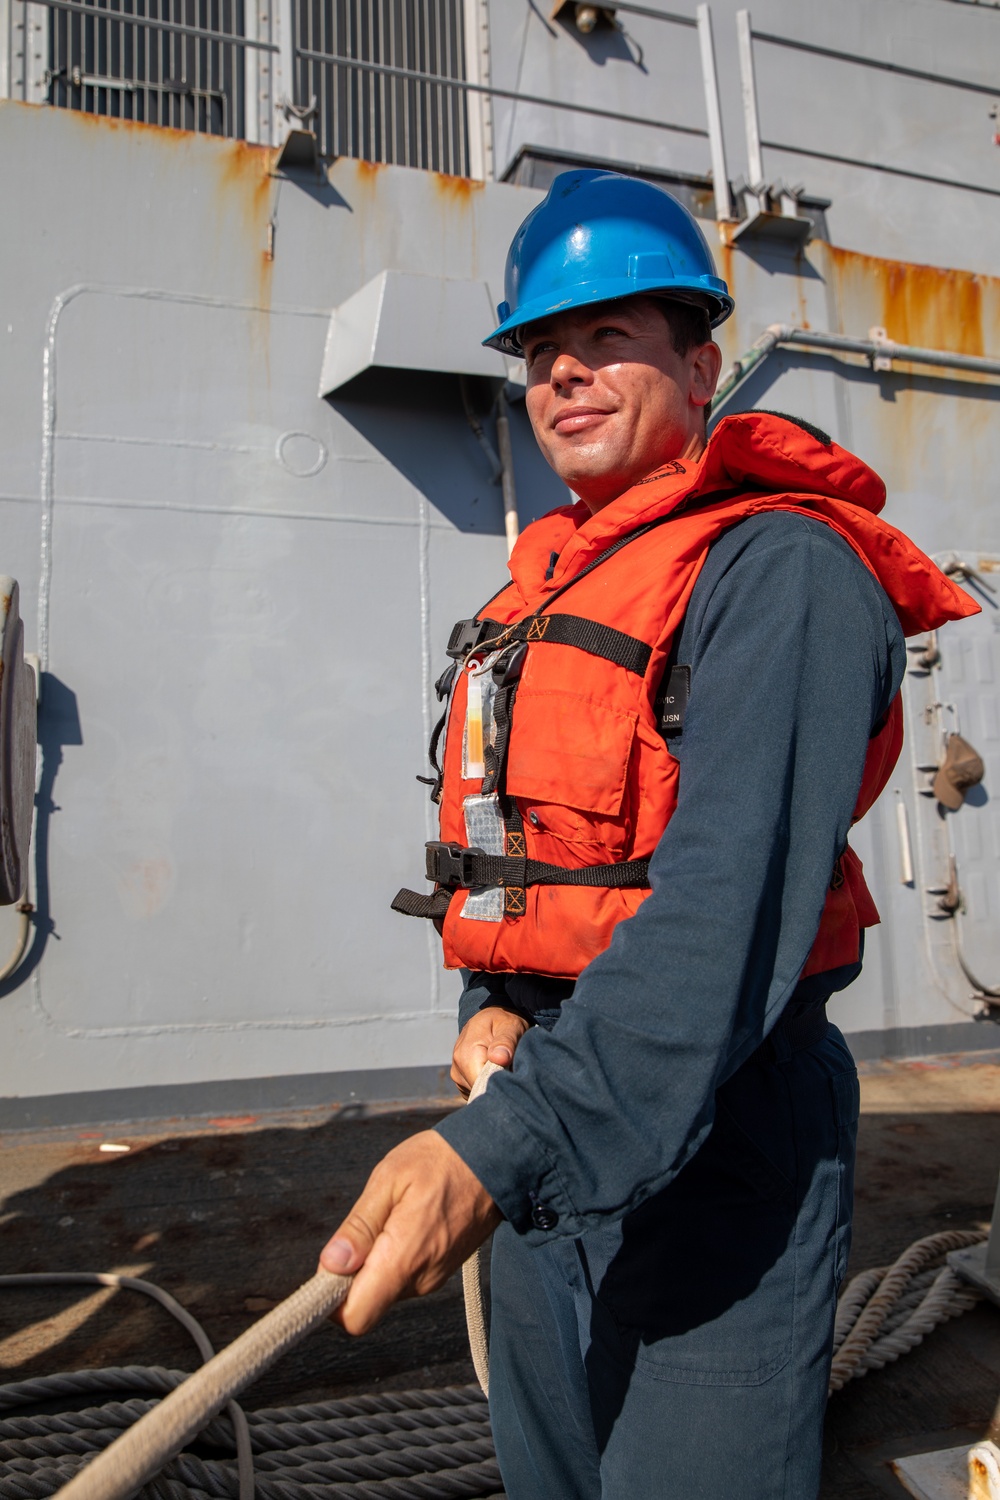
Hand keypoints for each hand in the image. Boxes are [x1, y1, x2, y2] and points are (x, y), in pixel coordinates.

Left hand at [319, 1130, 500, 1333]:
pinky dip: (393, 1258)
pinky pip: (403, 1277)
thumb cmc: (440, 1161)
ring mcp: (433, 1278)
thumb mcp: (390, 1179)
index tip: (328, 1267)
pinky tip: (404, 1220)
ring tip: (389, 1215)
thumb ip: (360, 1226)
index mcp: (404, 1259)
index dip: (331, 1302)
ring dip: (374, 1263)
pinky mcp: (441, 1271)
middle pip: (366, 1303)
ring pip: (384, 1289)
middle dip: (351, 1275)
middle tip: (361, 1227)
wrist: (496, 1159)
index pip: (356, 1317)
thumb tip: (330, 1265)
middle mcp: (420, 1280)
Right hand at [451, 1005, 529, 1096]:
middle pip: (480, 1090)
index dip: (500, 1083)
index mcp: (466, 1053)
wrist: (490, 1018)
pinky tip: (496, 1071)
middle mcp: (457, 1066)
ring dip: (493, 1085)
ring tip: (504, 1067)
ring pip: (478, 1092)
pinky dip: (488, 1085)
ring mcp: (457, 1074)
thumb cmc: (502, 1021)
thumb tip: (499, 1058)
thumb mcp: (509, 1026)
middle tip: (513, 1069)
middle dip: (497, 1085)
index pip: (482, 1084)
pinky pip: (476, 1091)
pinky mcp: (461, 1080)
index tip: (514, 1075)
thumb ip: (505, 1042)